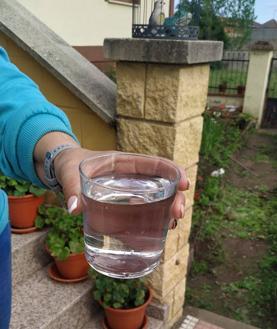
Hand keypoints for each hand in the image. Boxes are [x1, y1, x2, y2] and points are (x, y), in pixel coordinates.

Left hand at [54, 148, 189, 228]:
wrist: (64, 171)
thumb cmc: (69, 165)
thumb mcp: (69, 171)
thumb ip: (71, 187)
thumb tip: (75, 209)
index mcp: (124, 163)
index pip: (156, 164)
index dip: (174, 171)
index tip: (185, 184)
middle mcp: (132, 178)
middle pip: (163, 186)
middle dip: (175, 198)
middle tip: (177, 214)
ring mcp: (129, 194)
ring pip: (157, 202)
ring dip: (169, 213)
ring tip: (172, 226)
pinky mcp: (123, 208)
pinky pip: (143, 215)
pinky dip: (153, 225)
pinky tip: (156, 237)